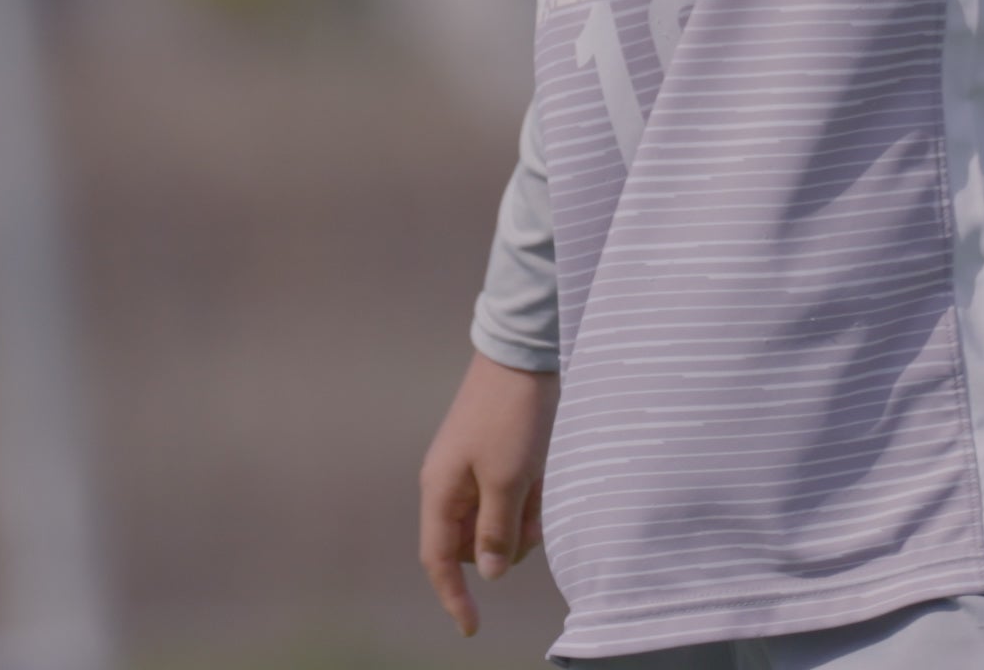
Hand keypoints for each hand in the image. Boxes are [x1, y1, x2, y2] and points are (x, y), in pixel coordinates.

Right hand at [417, 353, 557, 636]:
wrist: (522, 354)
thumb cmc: (511, 416)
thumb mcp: (507, 478)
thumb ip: (496, 530)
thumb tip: (489, 573)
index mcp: (441, 490)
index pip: (438, 559)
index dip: (453, 597)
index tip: (472, 628)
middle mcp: (450, 484)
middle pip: (472, 543)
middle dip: (505, 543)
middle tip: (535, 519)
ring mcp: (473, 469)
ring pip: (496, 520)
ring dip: (522, 517)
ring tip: (543, 488)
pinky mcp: (496, 457)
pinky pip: (510, 495)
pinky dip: (529, 495)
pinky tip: (544, 475)